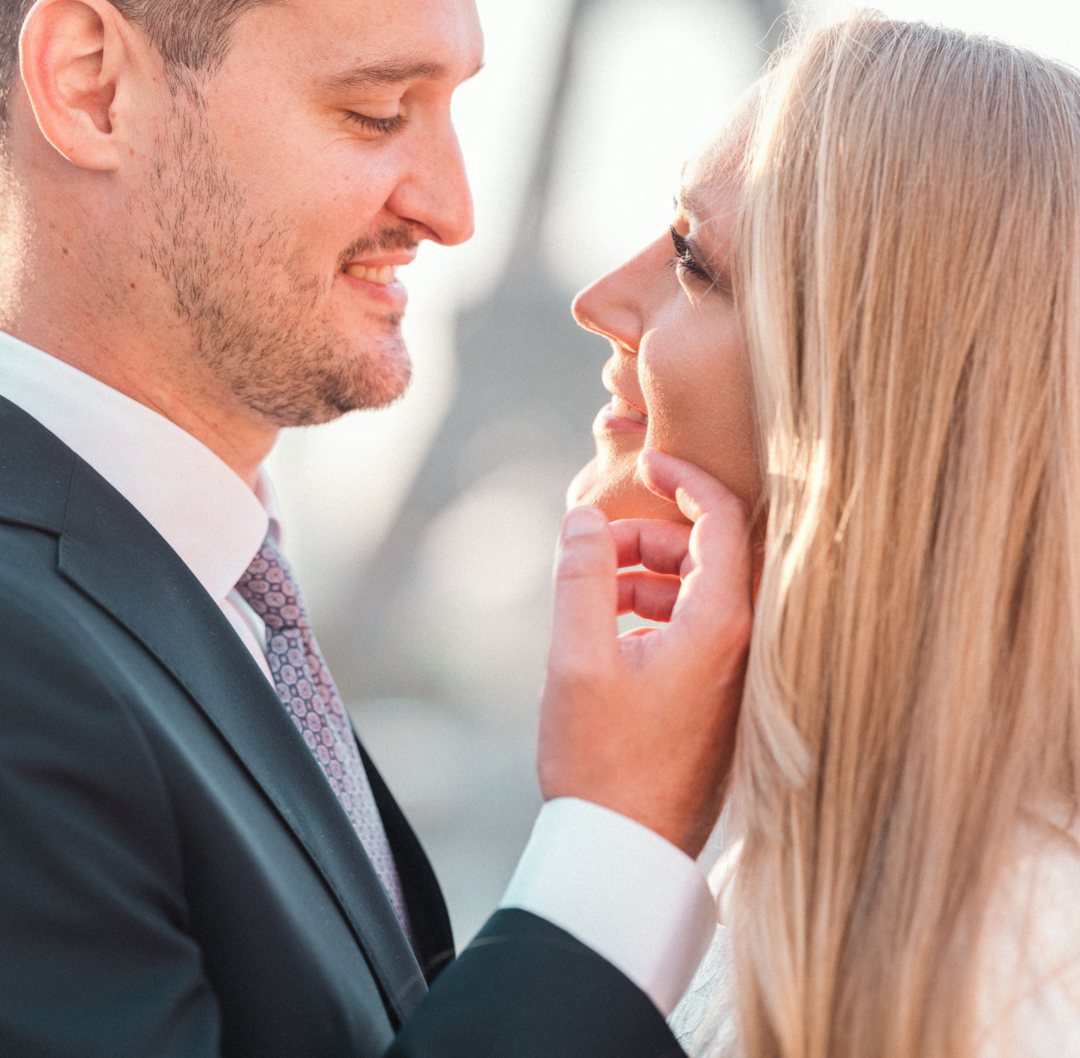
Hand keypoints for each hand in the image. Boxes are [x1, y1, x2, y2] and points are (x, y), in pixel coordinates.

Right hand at [537, 449, 752, 857]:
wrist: (623, 855)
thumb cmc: (601, 762)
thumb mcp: (576, 657)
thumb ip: (581, 575)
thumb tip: (582, 517)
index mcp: (719, 626)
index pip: (723, 519)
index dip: (686, 477)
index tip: (646, 460)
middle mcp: (739, 647)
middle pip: (706, 554)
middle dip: (648, 536)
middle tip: (592, 548)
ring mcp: (732, 677)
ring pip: (696, 593)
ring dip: (644, 577)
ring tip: (589, 597)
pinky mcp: (716, 702)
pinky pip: (692, 631)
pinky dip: (651, 615)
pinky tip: (606, 638)